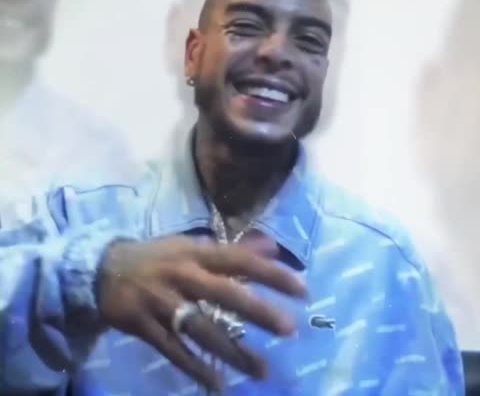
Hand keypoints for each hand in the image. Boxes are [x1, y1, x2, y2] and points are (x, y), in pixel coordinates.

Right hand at [96, 235, 305, 391]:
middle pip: (224, 294)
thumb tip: (270, 246)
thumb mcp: (193, 246)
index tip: (302, 290)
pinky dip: (195, 368)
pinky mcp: (143, 325)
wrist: (104, 268)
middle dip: (258, 312)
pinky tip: (217, 385)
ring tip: (262, 371)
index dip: (271, 274)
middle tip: (289, 329)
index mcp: (197, 253)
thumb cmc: (158, 256)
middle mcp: (183, 275)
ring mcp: (162, 301)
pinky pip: (173, 350)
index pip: (240, 261)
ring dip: (232, 351)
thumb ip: (233, 249)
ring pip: (202, 329)